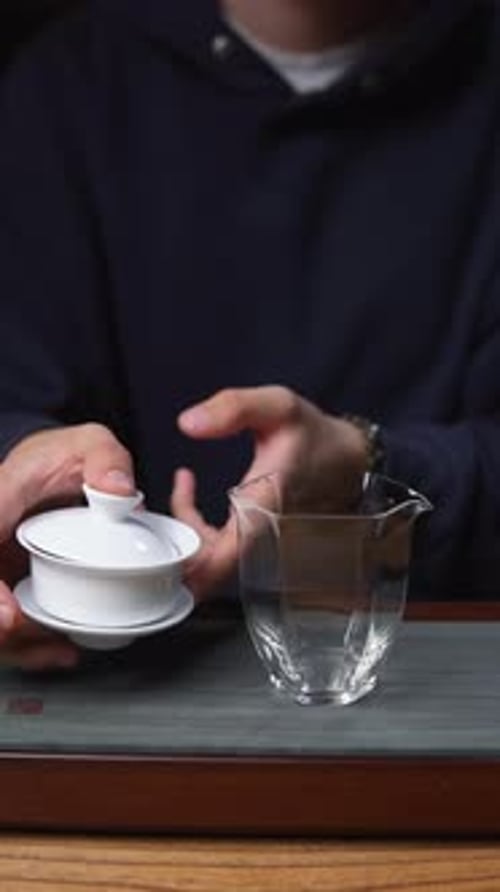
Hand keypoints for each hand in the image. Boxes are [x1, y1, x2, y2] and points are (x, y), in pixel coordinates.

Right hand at [0, 423, 135, 668]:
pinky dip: (30, 642)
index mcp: (1, 496)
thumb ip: (106, 459)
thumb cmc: (62, 456)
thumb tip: (117, 491)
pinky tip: (60, 650)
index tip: (9, 615)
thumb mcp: (91, 442)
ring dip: (19, 642)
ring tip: (59, 649)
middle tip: (34, 637)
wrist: (48, 465)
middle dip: (4, 628)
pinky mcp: (8, 580)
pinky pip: (9, 618)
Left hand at [172, 386, 367, 596]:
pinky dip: (187, 523)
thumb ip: (234, 408)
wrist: (342, 455)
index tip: (156, 532)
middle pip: (201, 574)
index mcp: (258, 510)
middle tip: (145, 510)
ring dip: (174, 533)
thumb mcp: (277, 406)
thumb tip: (189, 423)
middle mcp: (253, 533)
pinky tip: (184, 487)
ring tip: (165, 490)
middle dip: (165, 552)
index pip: (215, 563)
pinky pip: (210, 545)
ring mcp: (250, 538)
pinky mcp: (246, 533)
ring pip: (202, 561)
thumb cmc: (313, 434)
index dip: (179, 563)